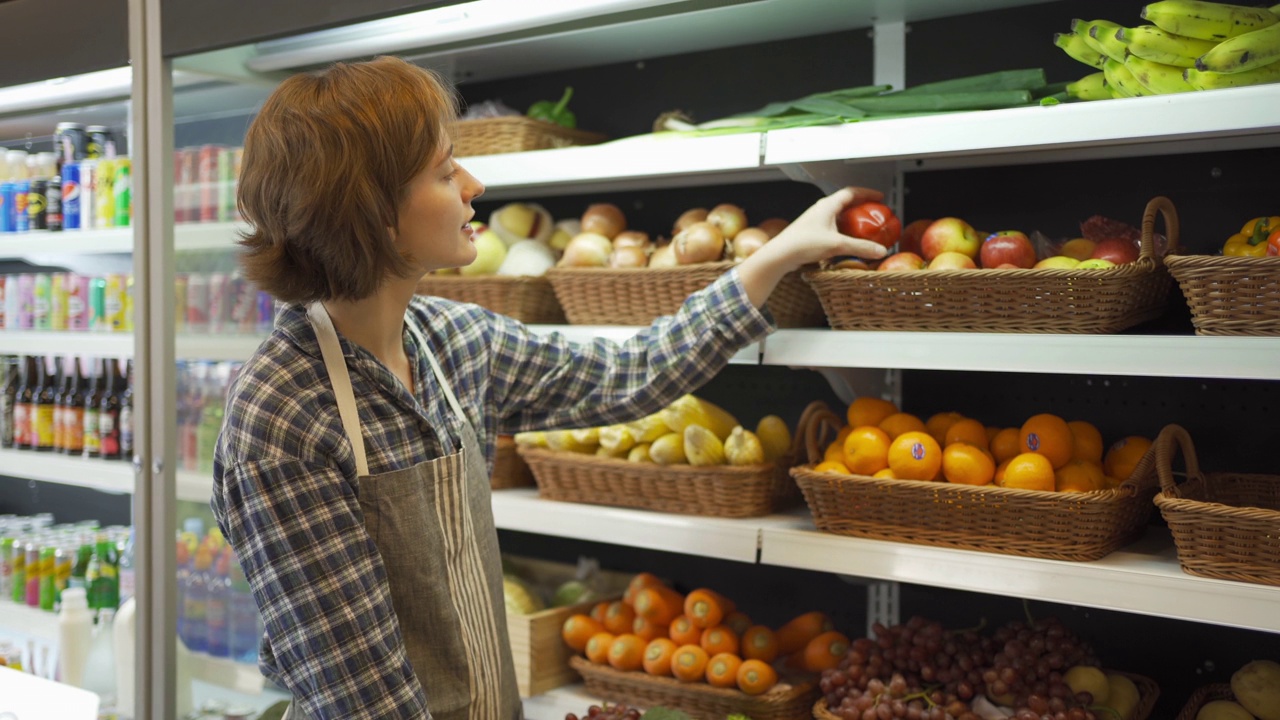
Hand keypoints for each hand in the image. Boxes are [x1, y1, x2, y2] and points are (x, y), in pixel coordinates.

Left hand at [767, 186, 889, 271]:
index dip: (867, 193)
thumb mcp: (837, 245)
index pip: (851, 192)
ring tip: (864, 226)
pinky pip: (832, 226)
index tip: (879, 196)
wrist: (780, 255)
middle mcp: (821, 210)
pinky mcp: (811, 232)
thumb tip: (880, 250)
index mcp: (827, 205)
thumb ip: (860, 247)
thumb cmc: (803, 244)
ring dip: (851, 218)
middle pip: (845, 202)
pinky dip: (842, 230)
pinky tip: (847, 240)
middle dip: (861, 205)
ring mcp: (815, 221)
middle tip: (874, 211)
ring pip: (838, 215)